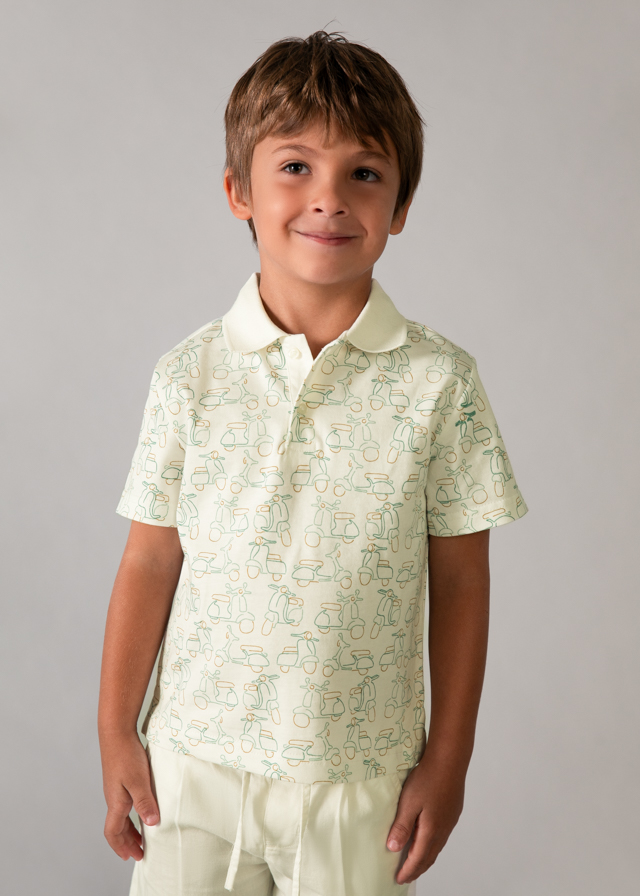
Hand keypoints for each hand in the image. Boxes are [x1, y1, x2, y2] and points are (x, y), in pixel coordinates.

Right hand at [100, 732, 159, 860]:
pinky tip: (143, 810)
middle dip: (127, 842)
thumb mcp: (139, 780)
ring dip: (130, 829)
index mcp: (116, 803)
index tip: (132, 856)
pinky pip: (124, 805)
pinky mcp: (120, 779)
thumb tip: (152, 825)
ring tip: (142, 837)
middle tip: (139, 853)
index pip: (113, 833)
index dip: (121, 847)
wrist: (116, 732)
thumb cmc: (126, 755)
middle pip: (117, 828)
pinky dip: (132, 815)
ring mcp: (116, 789)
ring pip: (121, 816)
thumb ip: (145, 802)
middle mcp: (113, 798)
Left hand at [386, 755, 465, 884]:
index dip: (408, 871)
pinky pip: (442, 836)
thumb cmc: (428, 779)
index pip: (418, 858)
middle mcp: (443, 829)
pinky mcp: (453, 812)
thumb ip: (402, 826)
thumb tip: (393, 849)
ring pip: (437, 847)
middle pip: (429, 857)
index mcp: (431, 830)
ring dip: (425, 857)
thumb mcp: (408, 802)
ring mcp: (450, 821)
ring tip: (415, 861)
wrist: (450, 760)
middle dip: (417, 868)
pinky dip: (432, 844)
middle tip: (406, 875)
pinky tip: (427, 838)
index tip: (399, 879)